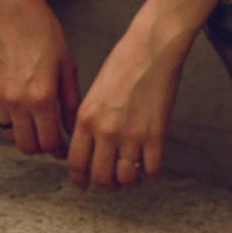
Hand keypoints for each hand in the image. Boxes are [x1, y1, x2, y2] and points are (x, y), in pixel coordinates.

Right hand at [0, 0, 79, 157]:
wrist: (13, 11)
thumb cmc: (44, 33)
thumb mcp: (67, 66)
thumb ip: (71, 102)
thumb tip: (72, 129)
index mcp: (42, 98)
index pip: (49, 142)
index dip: (59, 151)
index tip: (64, 149)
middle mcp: (17, 102)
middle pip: (27, 146)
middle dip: (42, 147)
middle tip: (51, 139)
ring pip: (9, 136)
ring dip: (23, 136)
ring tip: (34, 125)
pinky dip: (6, 123)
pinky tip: (17, 112)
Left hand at [66, 20, 188, 191]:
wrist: (151, 48)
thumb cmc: (123, 63)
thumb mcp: (95, 91)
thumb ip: (89, 120)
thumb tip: (89, 145)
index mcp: (85, 118)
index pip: (76, 162)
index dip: (79, 178)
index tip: (83, 184)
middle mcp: (105, 130)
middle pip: (100, 176)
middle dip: (105, 184)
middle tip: (112, 182)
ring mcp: (131, 135)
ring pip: (126, 178)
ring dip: (128, 181)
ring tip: (132, 175)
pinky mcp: (156, 134)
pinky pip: (151, 169)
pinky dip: (150, 172)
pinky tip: (150, 164)